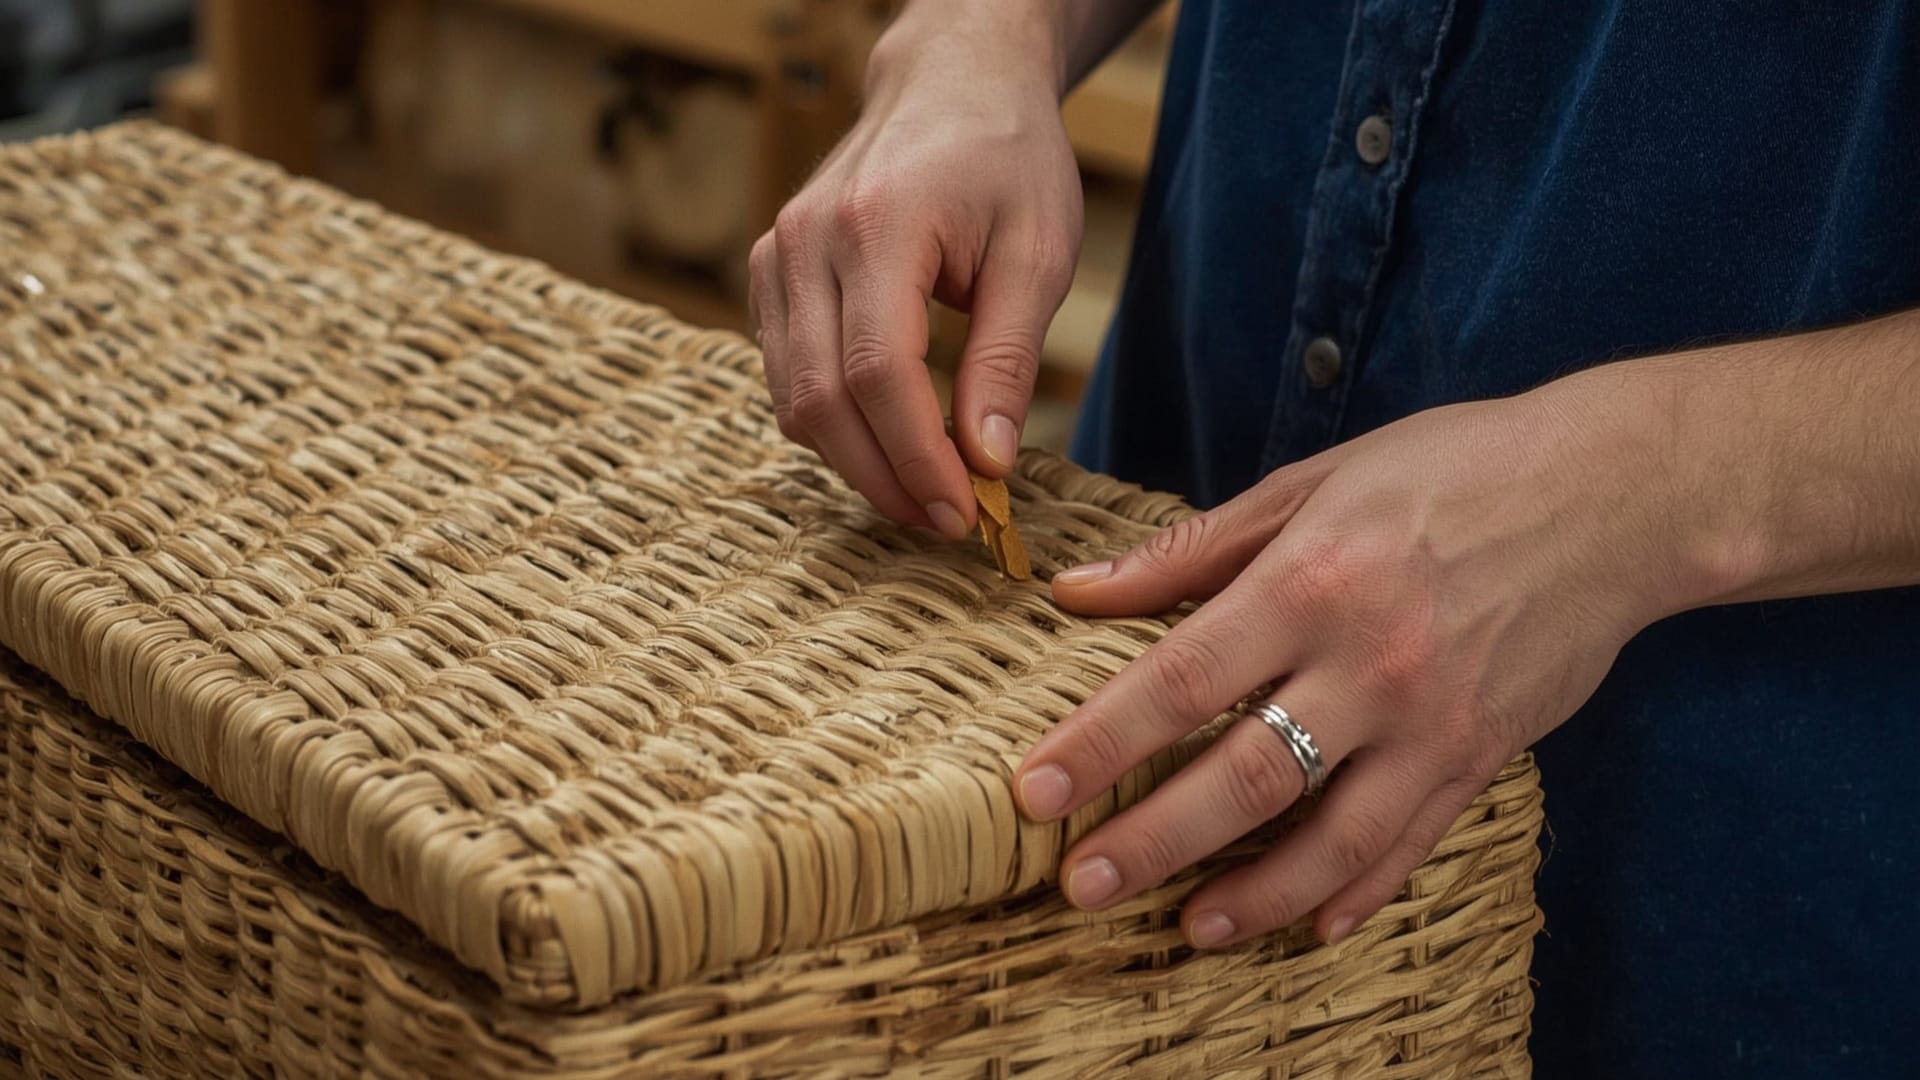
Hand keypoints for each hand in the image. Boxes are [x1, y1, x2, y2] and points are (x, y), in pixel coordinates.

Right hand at [748, 8, 1082, 535]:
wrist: (951, 83)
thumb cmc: (1006, 159)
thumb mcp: (1037, 253)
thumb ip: (1007, 359)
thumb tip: (987, 462)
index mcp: (876, 226)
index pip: (878, 375)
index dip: (916, 459)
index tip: (966, 513)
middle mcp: (805, 241)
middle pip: (819, 399)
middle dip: (883, 477)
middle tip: (948, 522)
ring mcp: (775, 256)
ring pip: (792, 399)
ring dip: (856, 461)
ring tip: (928, 491)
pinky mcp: (769, 274)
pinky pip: (785, 375)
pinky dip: (834, 423)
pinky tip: (892, 441)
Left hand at [1012, 386, 1703, 947]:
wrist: (1616, 493)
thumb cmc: (1451, 470)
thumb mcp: (1312, 484)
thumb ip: (1189, 550)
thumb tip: (1077, 591)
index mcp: (1312, 583)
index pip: (1180, 680)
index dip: (1100, 742)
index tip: (1034, 792)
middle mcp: (1370, 664)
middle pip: (1243, 777)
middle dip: (1152, 842)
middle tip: (1080, 887)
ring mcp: (1433, 721)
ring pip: (1330, 836)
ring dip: (1253, 895)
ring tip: (1188, 929)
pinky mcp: (1484, 755)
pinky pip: (1411, 842)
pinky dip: (1359, 891)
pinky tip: (1310, 925)